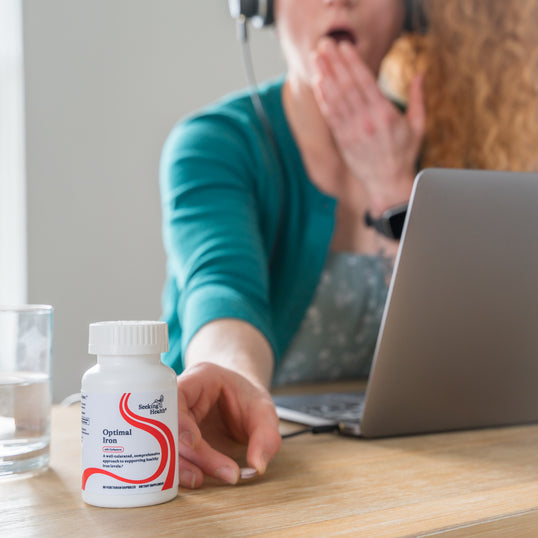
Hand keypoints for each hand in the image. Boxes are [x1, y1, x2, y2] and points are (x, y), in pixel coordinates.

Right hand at [175, 362, 281, 488]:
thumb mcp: (264, 411)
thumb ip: (265, 436)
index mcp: (201, 378)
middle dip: (183, 452)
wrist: (241, 402)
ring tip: (199, 479)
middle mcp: (182, 396)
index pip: (179, 395)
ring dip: (178, 465)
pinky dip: (178, 469)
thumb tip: (257, 466)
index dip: (180, 420)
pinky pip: (170, 454)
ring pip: (164, 442)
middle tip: (201, 475)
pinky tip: (194, 478)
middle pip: (169, 423)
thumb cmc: (249, 399)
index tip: (194, 443)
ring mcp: (175, 417)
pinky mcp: (175, 437)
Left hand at [312, 38, 425, 213]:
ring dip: (325, 76)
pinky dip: (323, 98)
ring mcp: (352, 131)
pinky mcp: (342, 140)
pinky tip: (318, 83)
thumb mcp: (418, 126)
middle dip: (334, 63)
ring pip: (335, 99)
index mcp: (385, 114)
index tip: (344, 46)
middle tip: (324, 44)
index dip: (352, 62)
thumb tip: (421, 73)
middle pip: (346, 86)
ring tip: (316, 58)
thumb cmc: (404, 154)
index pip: (365, 82)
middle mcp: (366, 121)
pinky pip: (330, 115)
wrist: (387, 184)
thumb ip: (419, 99)